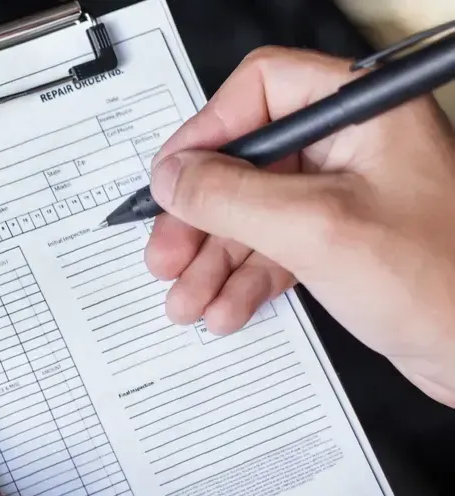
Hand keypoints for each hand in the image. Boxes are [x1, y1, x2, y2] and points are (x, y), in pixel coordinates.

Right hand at [145, 46, 454, 406]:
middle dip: (200, 216)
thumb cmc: (444, 283)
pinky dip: (243, 278)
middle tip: (167, 251)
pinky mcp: (343, 240)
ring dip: (212, 258)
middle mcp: (355, 144)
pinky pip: (273, 248)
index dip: (207, 133)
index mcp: (365, 111)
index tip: (171, 180)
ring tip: (187, 295)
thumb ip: (230, 196)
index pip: (262, 90)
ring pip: (252, 212)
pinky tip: (226, 306)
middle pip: (246, 160)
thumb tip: (173, 177)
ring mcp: (347, 194)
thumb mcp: (315, 230)